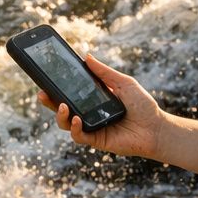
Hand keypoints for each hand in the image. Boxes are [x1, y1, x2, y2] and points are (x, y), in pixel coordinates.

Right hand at [39, 54, 164, 159]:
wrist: (156, 128)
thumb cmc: (143, 105)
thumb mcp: (123, 83)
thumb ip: (104, 72)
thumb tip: (87, 56)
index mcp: (93, 99)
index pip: (70, 92)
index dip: (56, 87)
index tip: (45, 77)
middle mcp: (89, 113)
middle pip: (62, 108)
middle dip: (49, 101)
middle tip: (41, 93)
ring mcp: (91, 127)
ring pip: (65, 123)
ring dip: (59, 115)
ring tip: (62, 106)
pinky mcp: (96, 140)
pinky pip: (79, 136)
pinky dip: (74, 128)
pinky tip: (76, 119)